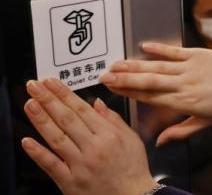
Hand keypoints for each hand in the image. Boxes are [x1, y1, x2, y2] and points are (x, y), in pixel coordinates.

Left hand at [21, 78, 155, 194]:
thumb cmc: (132, 169)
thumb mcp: (131, 139)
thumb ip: (113, 120)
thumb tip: (96, 103)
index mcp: (108, 135)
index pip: (81, 109)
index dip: (64, 94)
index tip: (52, 82)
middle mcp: (93, 147)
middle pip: (67, 119)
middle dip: (49, 100)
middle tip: (35, 86)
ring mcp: (80, 165)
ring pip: (56, 138)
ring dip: (41, 119)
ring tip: (30, 104)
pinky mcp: (69, 182)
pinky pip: (51, 165)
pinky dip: (38, 153)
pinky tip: (27, 140)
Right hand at [100, 40, 211, 141]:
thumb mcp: (207, 122)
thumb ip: (181, 131)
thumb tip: (159, 142)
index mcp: (185, 102)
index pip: (151, 98)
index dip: (130, 93)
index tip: (112, 90)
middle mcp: (184, 84)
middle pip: (149, 81)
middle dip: (125, 78)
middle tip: (104, 75)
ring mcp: (190, 67)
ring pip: (158, 66)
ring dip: (136, 64)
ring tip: (116, 63)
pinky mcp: (196, 54)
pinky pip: (174, 51)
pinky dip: (159, 48)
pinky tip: (143, 46)